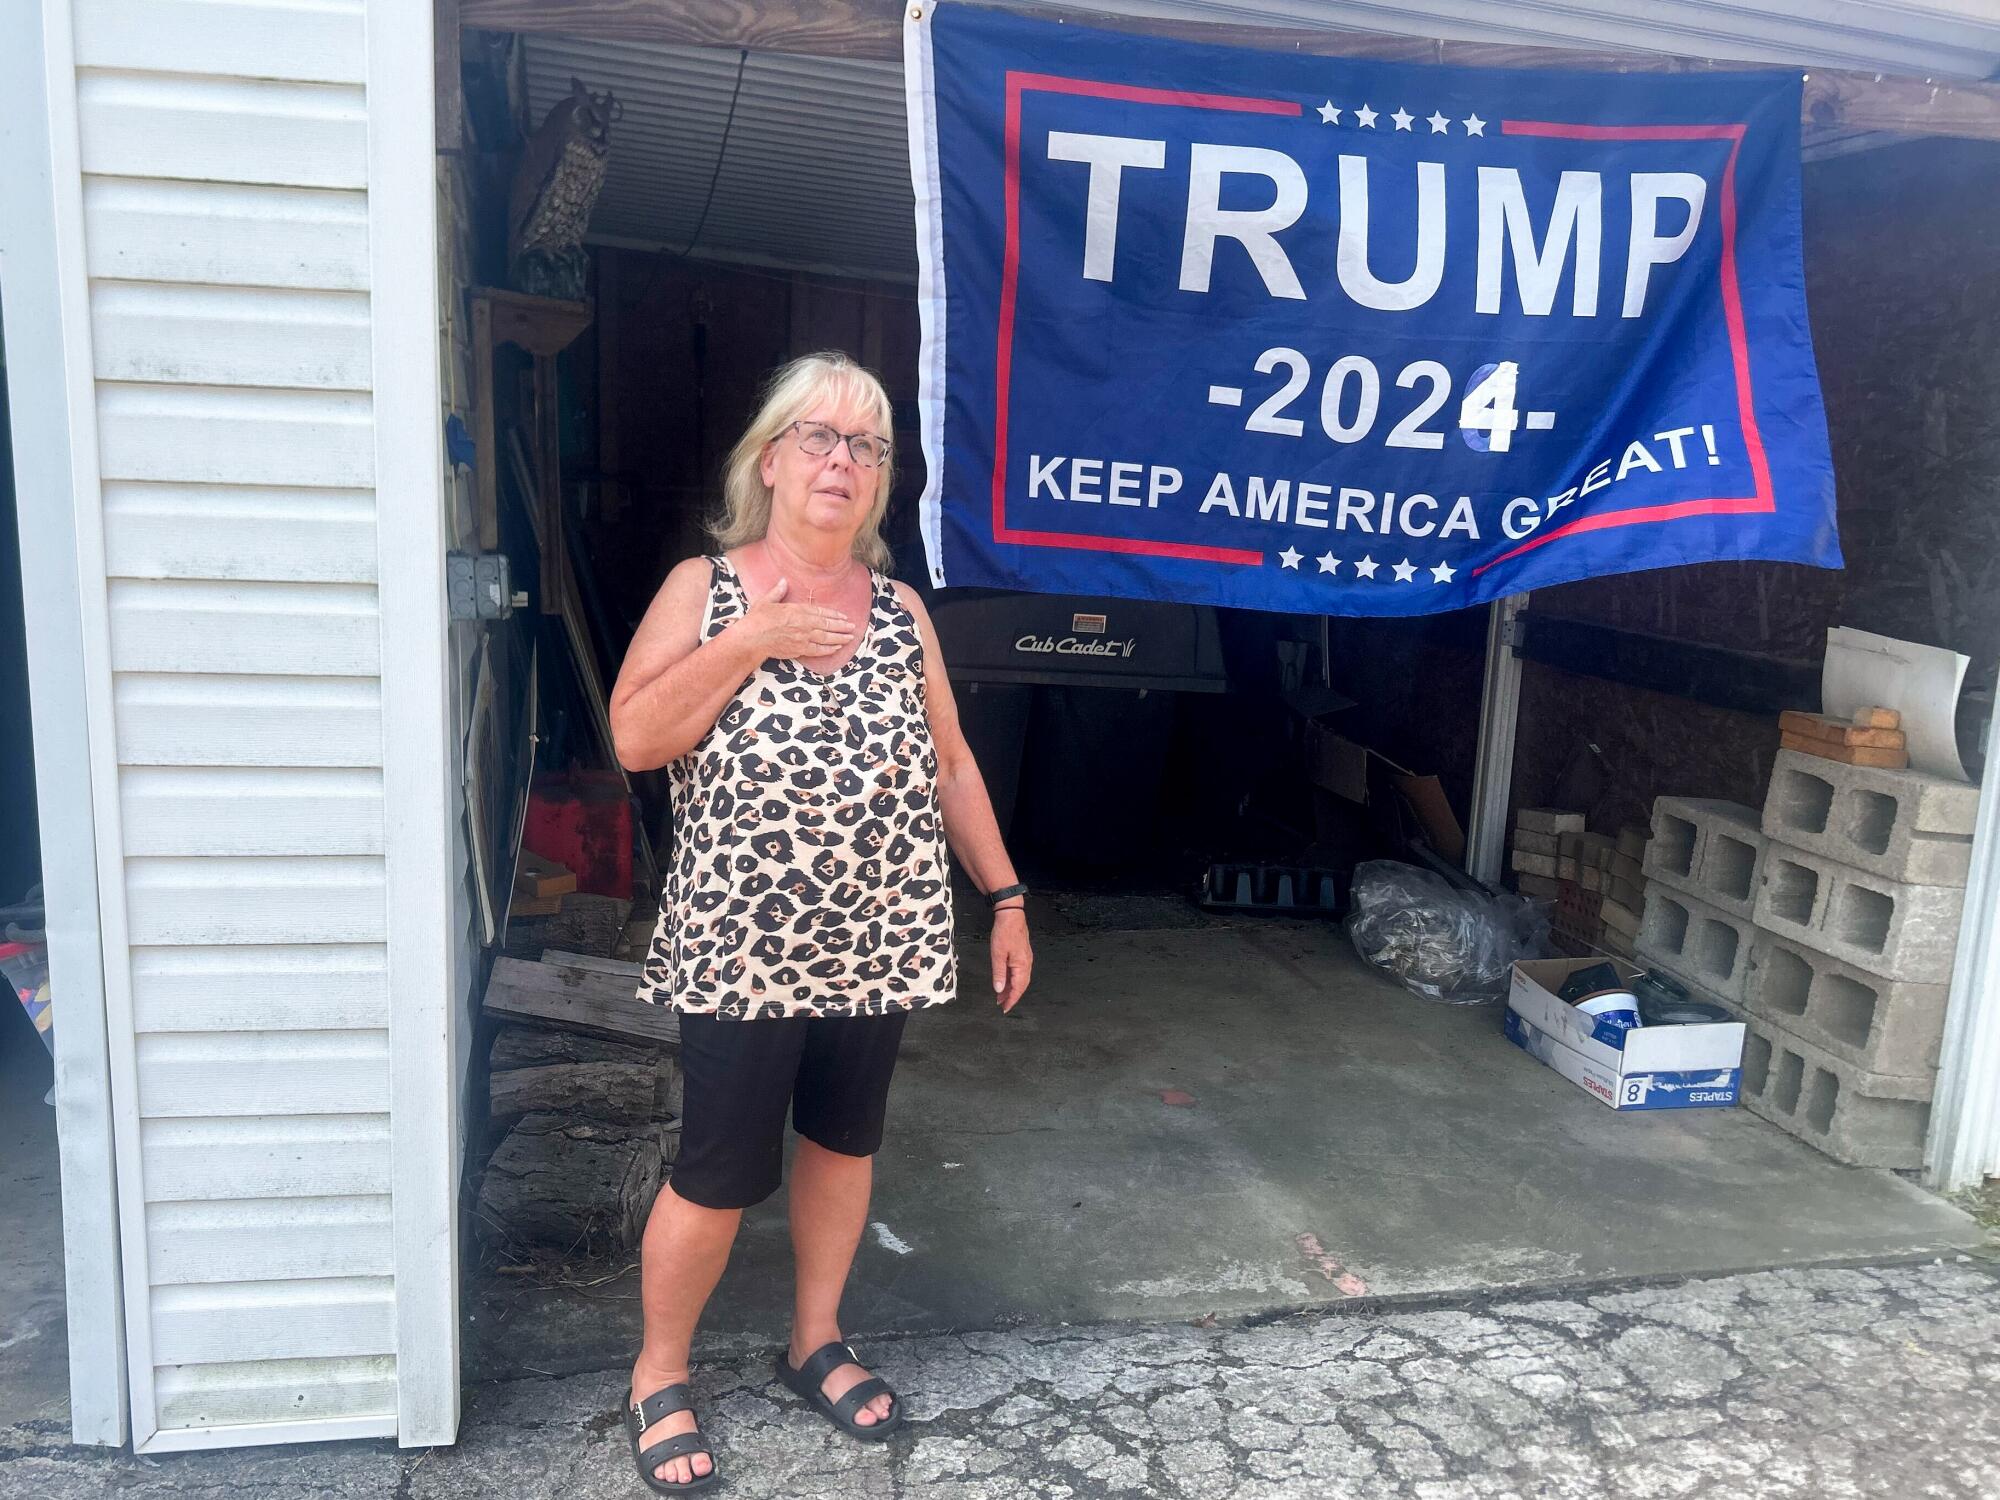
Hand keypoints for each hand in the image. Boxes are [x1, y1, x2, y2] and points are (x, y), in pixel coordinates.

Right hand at [736, 576, 857, 660]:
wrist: (751, 639)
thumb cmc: (757, 619)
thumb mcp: (766, 601)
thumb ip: (778, 591)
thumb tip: (783, 581)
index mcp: (796, 611)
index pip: (820, 612)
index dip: (834, 614)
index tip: (843, 616)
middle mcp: (802, 624)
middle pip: (827, 625)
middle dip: (841, 626)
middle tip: (852, 626)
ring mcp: (802, 638)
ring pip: (826, 638)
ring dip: (840, 638)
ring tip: (850, 637)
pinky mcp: (799, 649)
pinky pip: (818, 650)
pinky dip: (829, 649)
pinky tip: (837, 648)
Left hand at [990, 907, 1031, 1012]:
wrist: (1011, 915)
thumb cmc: (1004, 932)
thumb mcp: (997, 954)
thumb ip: (998, 973)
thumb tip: (999, 989)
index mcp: (1022, 965)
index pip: (1018, 988)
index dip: (1011, 999)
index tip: (1005, 1008)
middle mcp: (1027, 964)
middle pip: (1021, 986)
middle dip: (1011, 996)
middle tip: (1001, 1004)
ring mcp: (1026, 959)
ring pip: (1020, 979)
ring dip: (1011, 988)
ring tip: (1001, 995)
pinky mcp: (1023, 954)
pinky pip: (1019, 971)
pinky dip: (1013, 979)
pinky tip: (1005, 980)